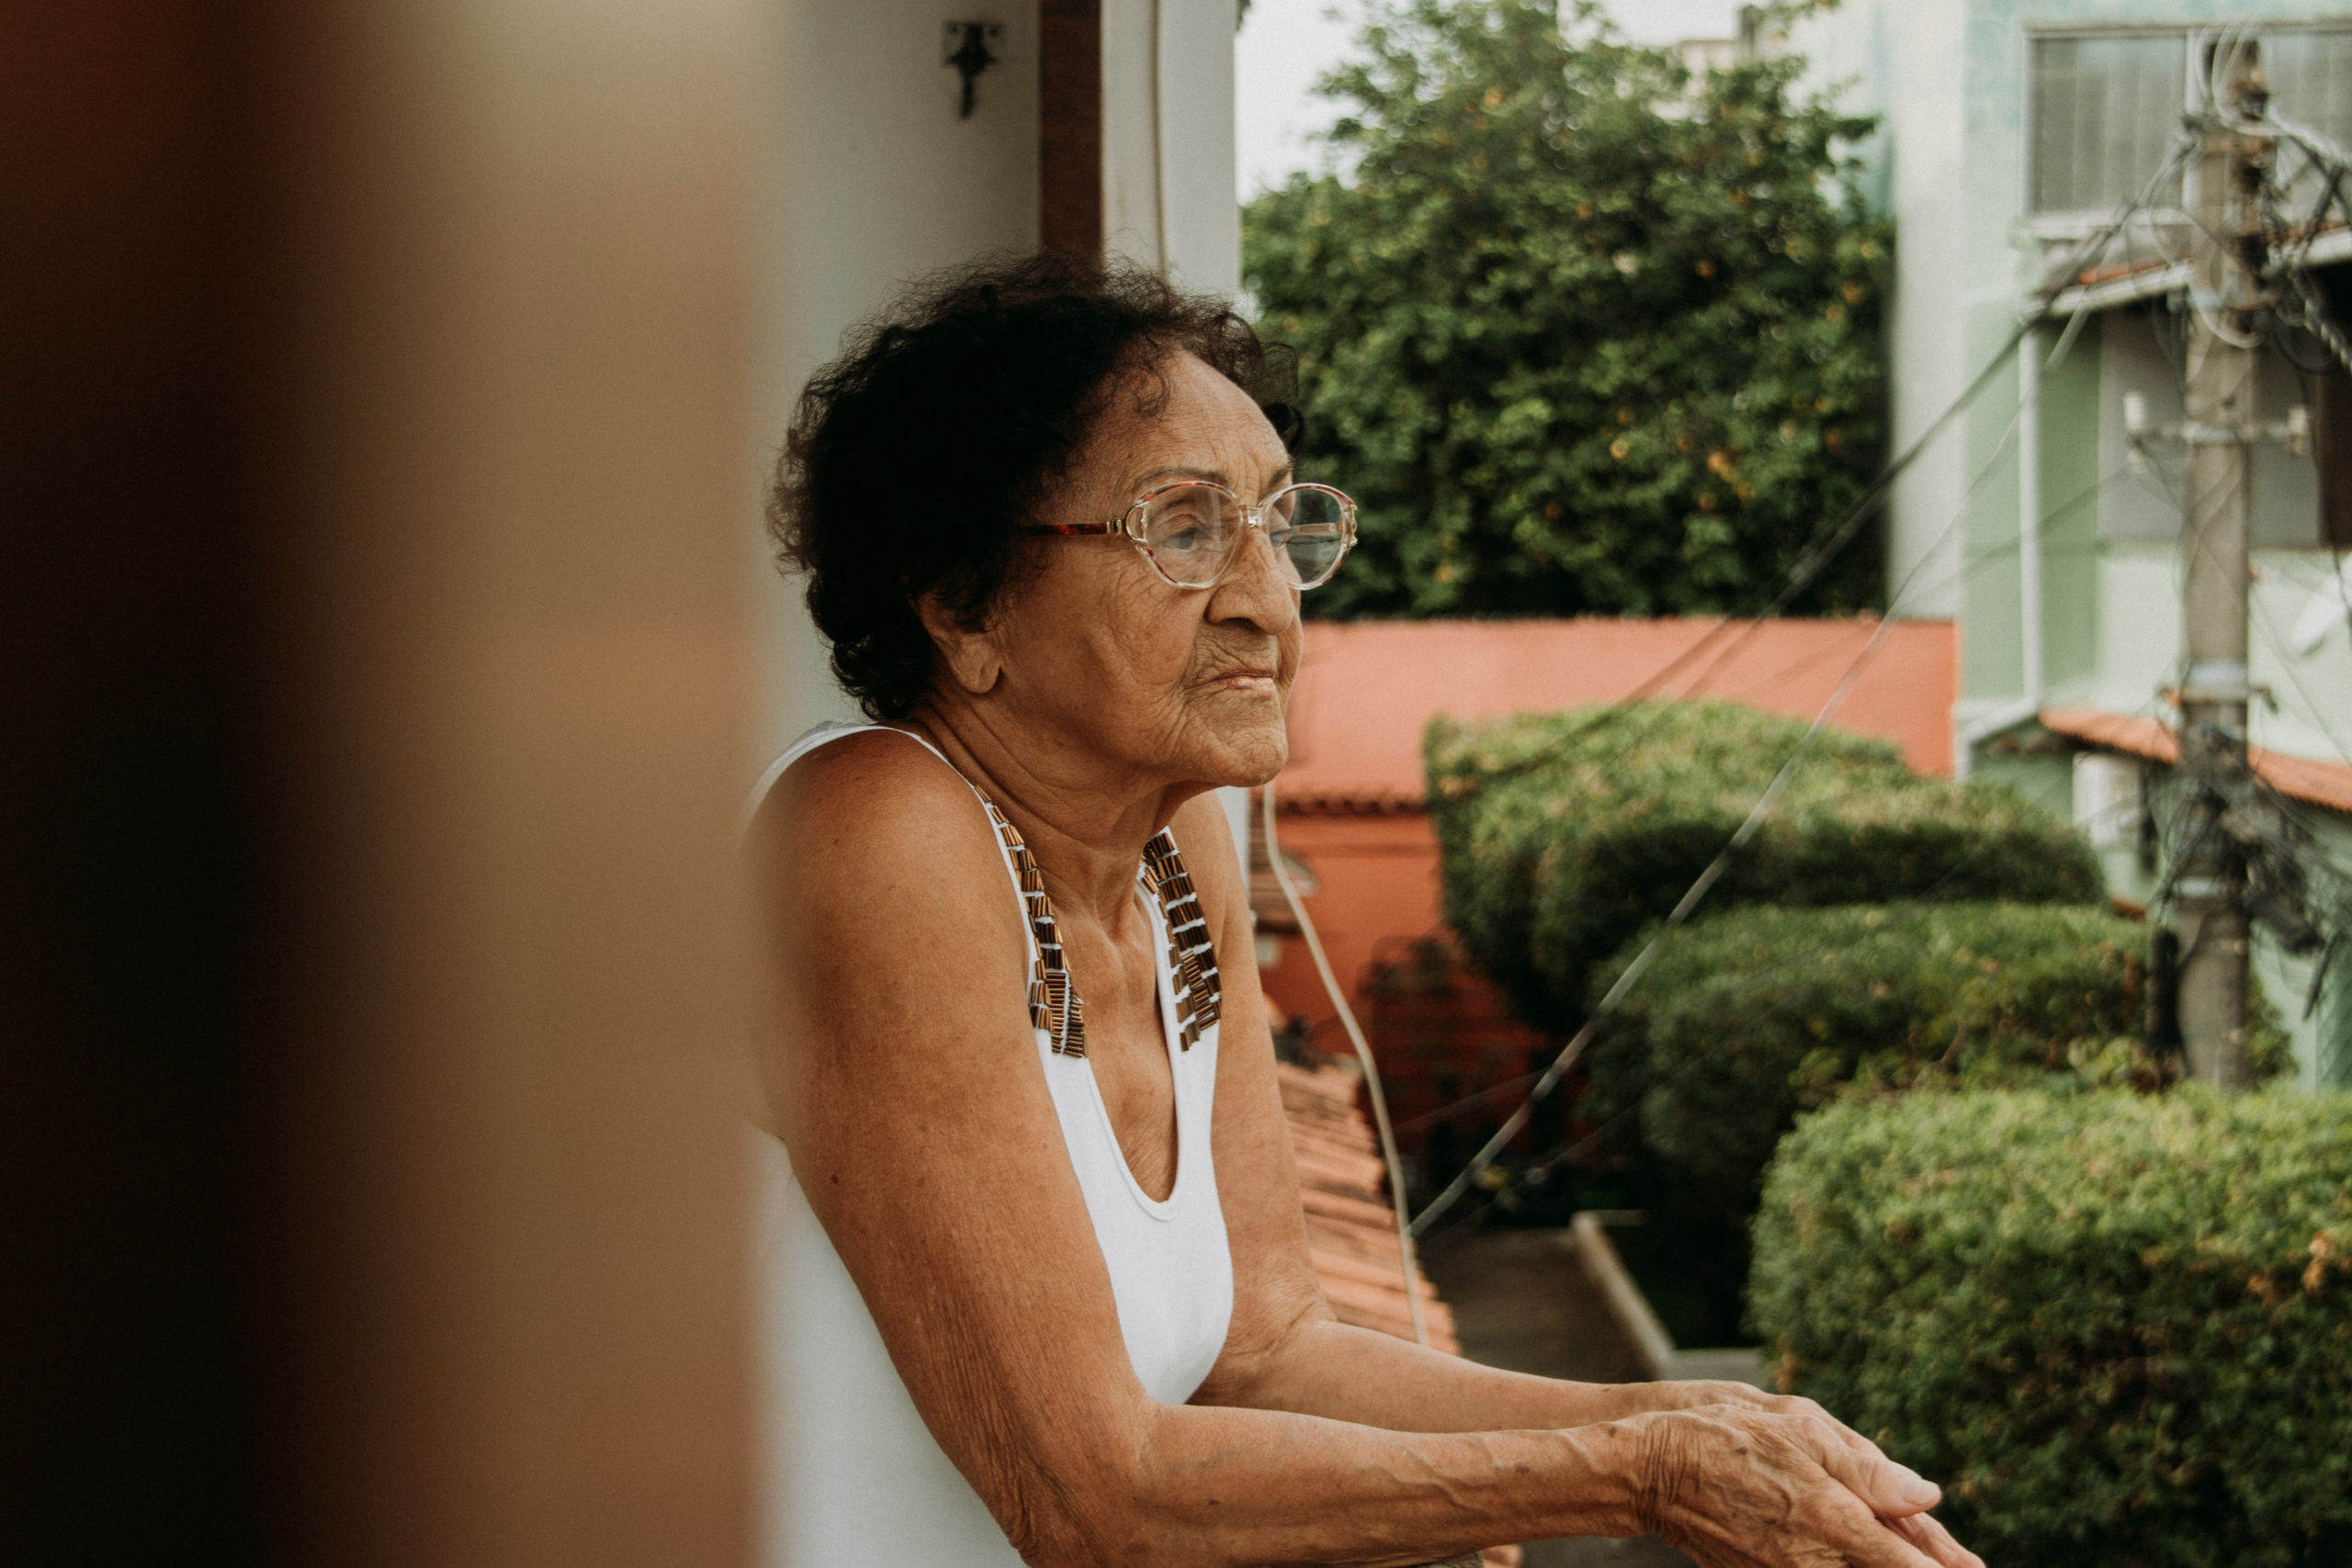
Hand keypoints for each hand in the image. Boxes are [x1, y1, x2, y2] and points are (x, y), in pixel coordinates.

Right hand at [1627, 1403, 1983, 1567]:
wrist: (1653, 1471)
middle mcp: (1817, 1563)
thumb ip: (1869, 1472)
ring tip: (1926, 1558)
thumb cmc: (1728, 1440)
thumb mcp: (1801, 1433)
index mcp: (1836, 1524)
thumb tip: (1928, 1495)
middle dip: (1927, 1567)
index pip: (1910, 1565)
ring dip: (1887, 1565)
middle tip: (1967, 1566)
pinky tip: (1858, 1554)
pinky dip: (1848, 1563)